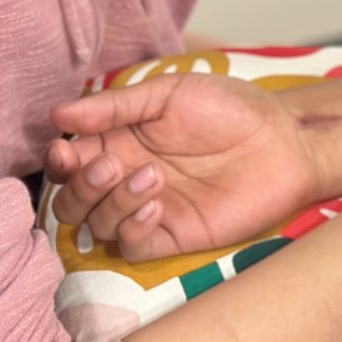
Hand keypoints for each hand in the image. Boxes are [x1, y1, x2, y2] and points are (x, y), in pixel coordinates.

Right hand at [44, 74, 319, 261]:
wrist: (283, 139)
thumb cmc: (230, 108)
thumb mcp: (171, 93)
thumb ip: (117, 106)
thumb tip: (59, 113)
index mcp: (120, 141)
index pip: (70, 161)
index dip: (58, 160)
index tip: (64, 149)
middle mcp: (127, 179)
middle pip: (72, 201)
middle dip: (80, 187)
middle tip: (111, 165)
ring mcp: (149, 209)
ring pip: (97, 226)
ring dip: (113, 203)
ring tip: (153, 175)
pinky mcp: (173, 236)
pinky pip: (132, 248)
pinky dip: (132, 230)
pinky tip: (155, 205)